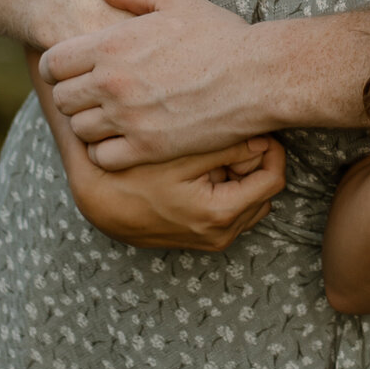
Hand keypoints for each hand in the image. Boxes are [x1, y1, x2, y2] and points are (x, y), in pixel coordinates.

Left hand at [40, 0, 270, 166]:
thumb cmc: (220, 35)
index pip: (53, 63)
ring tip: (109, 117)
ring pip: (78, 130)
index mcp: (111, 45)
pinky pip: (102, 158)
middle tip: (92, 94)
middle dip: (71, 95)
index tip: (72, 70)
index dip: (57, 67)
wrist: (257, 76)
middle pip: (60, 99)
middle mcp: (112, 83)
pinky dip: (107, 150)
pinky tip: (124, 139)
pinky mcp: (147, 148)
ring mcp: (128, 118)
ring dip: (89, 123)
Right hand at [57, 124, 286, 250]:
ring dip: (239, 176)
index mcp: (220, 214)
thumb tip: (266, 139)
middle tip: (225, 140)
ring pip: (249, 200)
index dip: (272, 150)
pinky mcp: (201, 237)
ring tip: (208, 156)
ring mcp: (211, 239)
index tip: (256, 129)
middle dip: (253, 163)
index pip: (273, 179)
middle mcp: (221, 234)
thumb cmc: (133, 175)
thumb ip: (227, 146)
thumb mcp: (181, 153)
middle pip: (264, 190)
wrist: (96, 204)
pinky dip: (225, 188)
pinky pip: (230, 210)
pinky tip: (198, 171)